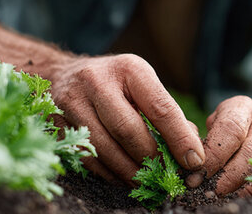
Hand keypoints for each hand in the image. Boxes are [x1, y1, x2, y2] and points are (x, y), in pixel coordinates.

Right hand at [48, 54, 203, 183]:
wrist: (62, 76)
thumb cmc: (114, 82)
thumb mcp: (142, 83)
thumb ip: (166, 112)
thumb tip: (190, 149)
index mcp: (129, 69)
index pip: (159, 107)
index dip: (179, 138)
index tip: (194, 160)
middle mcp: (96, 82)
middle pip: (128, 130)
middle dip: (152, 158)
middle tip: (168, 175)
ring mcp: (72, 103)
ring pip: (105, 148)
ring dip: (130, 171)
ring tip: (148, 181)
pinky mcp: (58, 125)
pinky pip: (88, 158)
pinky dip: (110, 173)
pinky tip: (124, 178)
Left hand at [186, 96, 251, 196]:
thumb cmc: (232, 129)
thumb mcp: (216, 122)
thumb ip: (202, 136)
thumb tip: (186, 163)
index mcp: (245, 109)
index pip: (231, 130)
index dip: (213, 155)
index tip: (195, 173)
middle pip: (249, 155)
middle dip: (223, 178)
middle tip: (204, 191)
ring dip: (237, 190)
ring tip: (217, 197)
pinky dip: (250, 195)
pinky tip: (235, 197)